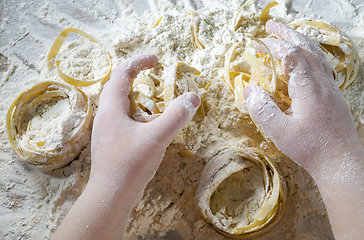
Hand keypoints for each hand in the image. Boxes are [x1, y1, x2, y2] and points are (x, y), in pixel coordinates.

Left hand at [52, 54, 199, 239]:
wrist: (111, 197)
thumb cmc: (129, 165)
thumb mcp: (156, 138)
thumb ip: (175, 116)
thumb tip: (193, 97)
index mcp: (111, 108)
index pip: (121, 73)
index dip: (138, 62)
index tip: (156, 59)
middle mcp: (105, 116)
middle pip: (117, 87)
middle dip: (136, 77)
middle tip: (155, 76)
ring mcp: (107, 131)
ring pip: (120, 105)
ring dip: (137, 96)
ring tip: (154, 98)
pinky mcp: (112, 144)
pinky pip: (123, 120)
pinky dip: (137, 113)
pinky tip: (148, 124)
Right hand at [243, 20, 360, 176]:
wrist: (341, 162)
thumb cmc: (311, 148)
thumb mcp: (280, 131)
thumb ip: (262, 109)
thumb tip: (248, 89)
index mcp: (309, 87)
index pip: (291, 55)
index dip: (274, 45)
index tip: (258, 42)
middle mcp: (322, 82)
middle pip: (307, 48)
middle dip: (288, 33)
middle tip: (272, 26)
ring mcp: (331, 88)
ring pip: (317, 55)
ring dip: (301, 41)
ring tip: (287, 37)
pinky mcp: (334, 95)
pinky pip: (322, 66)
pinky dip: (310, 55)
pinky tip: (305, 62)